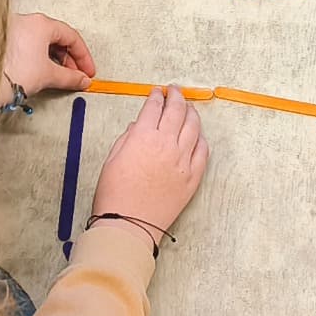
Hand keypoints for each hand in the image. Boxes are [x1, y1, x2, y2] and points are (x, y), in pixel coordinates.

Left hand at [4, 13, 93, 97]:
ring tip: (58, 77)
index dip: (84, 56)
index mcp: (40, 23)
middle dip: (69, 59)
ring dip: (53, 60)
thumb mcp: (48, 75)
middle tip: (75, 76)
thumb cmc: (9, 71)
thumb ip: (70, 77)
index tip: (87, 71)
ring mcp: (12, 29)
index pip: (72, 36)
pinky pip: (27, 47)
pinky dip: (38, 58)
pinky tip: (39, 72)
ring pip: (41, 42)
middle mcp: (26, 21)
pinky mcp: (1, 41)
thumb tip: (81, 79)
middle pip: (56, 38)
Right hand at [89, 86, 207, 234]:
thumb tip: (136, 127)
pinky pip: (203, 151)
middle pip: (176, 111)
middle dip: (176, 96)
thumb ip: (126, 139)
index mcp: (143, 137)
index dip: (156, 96)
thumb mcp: (112, 160)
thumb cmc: (114, 194)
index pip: (154, 107)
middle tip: (175, 91)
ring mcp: (182, 160)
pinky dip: (201, 139)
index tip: (158, 92)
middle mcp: (166, 144)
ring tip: (189, 107)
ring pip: (194, 127)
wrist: (129, 225)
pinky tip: (198, 135)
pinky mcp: (192, 177)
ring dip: (191, 113)